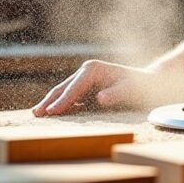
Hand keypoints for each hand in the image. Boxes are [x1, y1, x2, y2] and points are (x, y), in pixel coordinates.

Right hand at [32, 60, 152, 115]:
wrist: (146, 82)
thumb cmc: (139, 86)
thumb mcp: (130, 90)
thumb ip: (115, 94)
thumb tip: (100, 99)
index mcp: (93, 69)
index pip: (74, 87)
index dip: (63, 100)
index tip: (52, 112)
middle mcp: (86, 71)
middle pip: (63, 87)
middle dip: (50, 100)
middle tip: (37, 113)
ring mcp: (84, 78)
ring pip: (63, 91)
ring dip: (51, 102)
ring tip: (37, 113)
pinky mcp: (85, 87)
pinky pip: (69, 96)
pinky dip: (59, 104)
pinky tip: (50, 113)